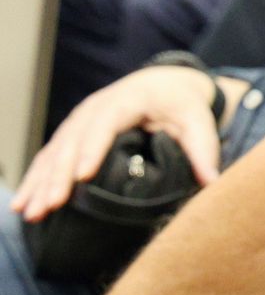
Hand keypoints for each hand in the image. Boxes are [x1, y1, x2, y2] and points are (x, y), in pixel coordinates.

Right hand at [9, 67, 222, 222]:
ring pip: (55, 150)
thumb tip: (212, 181)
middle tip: (51, 206)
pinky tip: (23, 204)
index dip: (93, 148)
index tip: (82, 177)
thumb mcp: (199, 120)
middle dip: (59, 175)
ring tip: (30, 211)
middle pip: (73, 140)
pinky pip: (49, 156)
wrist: (166, 83)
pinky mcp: (73, 133)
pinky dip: (35, 179)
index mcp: (128, 99)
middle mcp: (97, 107)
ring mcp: (81, 119)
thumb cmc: (184, 104)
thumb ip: (204, 148)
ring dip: (40, 181)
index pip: (106, 122)